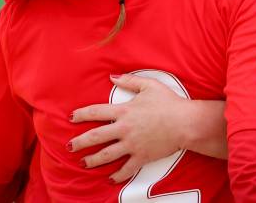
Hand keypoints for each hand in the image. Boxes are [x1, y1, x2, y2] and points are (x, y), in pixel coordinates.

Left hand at [68, 74, 188, 182]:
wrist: (185, 123)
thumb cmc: (169, 102)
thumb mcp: (149, 85)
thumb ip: (129, 80)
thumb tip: (112, 77)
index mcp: (124, 111)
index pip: (96, 112)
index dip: (81, 114)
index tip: (71, 118)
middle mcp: (124, 129)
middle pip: (95, 137)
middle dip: (79, 142)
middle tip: (69, 146)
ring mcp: (132, 145)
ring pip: (106, 155)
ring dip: (92, 160)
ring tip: (83, 163)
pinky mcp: (142, 157)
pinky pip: (126, 169)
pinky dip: (117, 175)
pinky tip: (110, 178)